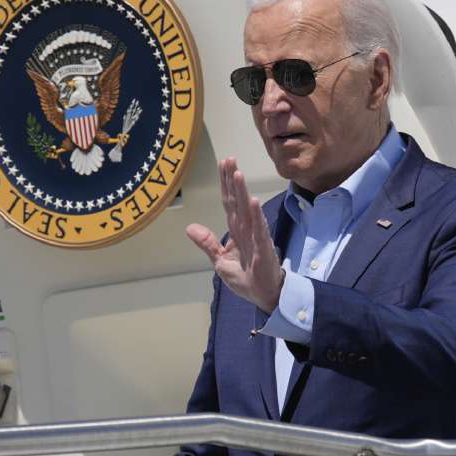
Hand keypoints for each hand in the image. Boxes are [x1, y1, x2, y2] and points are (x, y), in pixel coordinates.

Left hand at [187, 157, 284, 312]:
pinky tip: (252, 201)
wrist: (265, 296)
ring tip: (238, 174)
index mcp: (236, 230)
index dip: (225, 183)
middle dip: (232, 180)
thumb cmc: (247, 277)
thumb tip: (190, 227)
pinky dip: (255, 215)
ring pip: (247, 210)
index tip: (224, 163)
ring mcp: (256, 237)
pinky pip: (258, 230)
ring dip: (242, 192)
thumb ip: (208, 243)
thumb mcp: (220, 261)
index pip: (229, 202)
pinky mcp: (263, 249)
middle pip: (236, 201)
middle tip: (229, 159)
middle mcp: (246, 229)